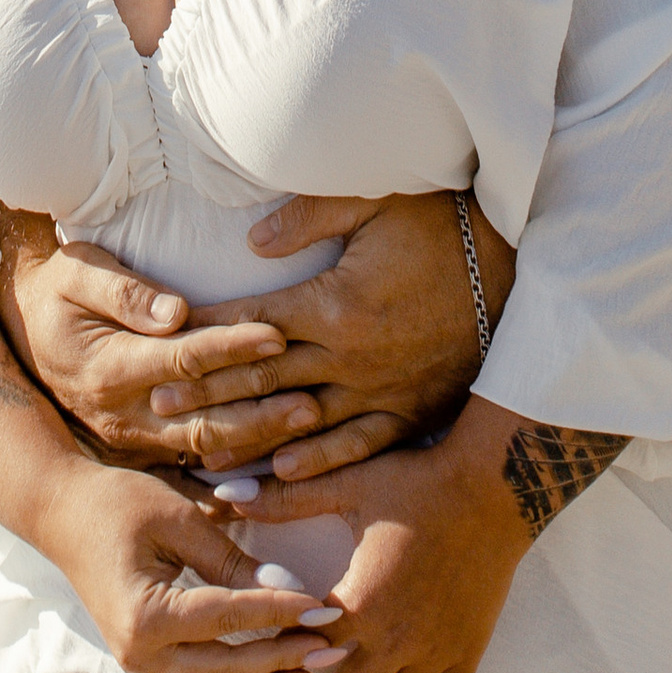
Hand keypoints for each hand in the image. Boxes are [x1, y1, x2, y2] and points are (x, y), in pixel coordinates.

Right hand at [0, 204, 307, 468]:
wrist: (22, 330)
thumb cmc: (58, 289)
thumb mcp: (78, 272)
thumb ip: (126, 292)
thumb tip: (176, 311)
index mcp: (109, 366)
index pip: (184, 359)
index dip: (233, 347)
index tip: (279, 334)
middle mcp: (122, 412)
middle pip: (203, 418)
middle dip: (261, 409)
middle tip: (314, 399)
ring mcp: (131, 437)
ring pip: (204, 449)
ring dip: (258, 439)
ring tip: (309, 425)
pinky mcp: (140, 448)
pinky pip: (193, 463)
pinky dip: (236, 462)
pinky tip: (278, 457)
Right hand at [40, 463, 352, 672]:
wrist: (62, 514)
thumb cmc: (119, 504)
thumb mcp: (178, 517)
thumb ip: (230, 558)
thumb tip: (288, 587)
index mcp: (148, 614)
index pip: (230, 618)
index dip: (282, 613)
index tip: (326, 610)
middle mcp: (141, 654)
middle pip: (227, 670)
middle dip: (284, 661)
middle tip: (333, 652)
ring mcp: (140, 667)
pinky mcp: (144, 667)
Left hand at [152, 191, 517, 481]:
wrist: (517, 266)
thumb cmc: (444, 222)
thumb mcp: (377, 200)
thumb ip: (310, 217)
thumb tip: (251, 243)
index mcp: (335, 303)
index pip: (252, 324)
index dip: (204, 336)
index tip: (160, 346)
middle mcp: (351, 356)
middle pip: (263, 380)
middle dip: (207, 393)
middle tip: (154, 407)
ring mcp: (381, 390)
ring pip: (299, 423)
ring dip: (247, 437)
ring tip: (198, 451)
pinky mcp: (410, 410)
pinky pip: (357, 446)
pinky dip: (317, 462)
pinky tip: (278, 472)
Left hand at [229, 397, 570, 672]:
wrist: (493, 486)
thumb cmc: (418, 482)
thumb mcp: (349, 485)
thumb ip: (285, 497)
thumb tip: (224, 493)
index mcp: (362, 601)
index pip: (310, 649)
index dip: (285, 665)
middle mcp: (396, 636)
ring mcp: (435, 649)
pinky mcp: (468, 649)